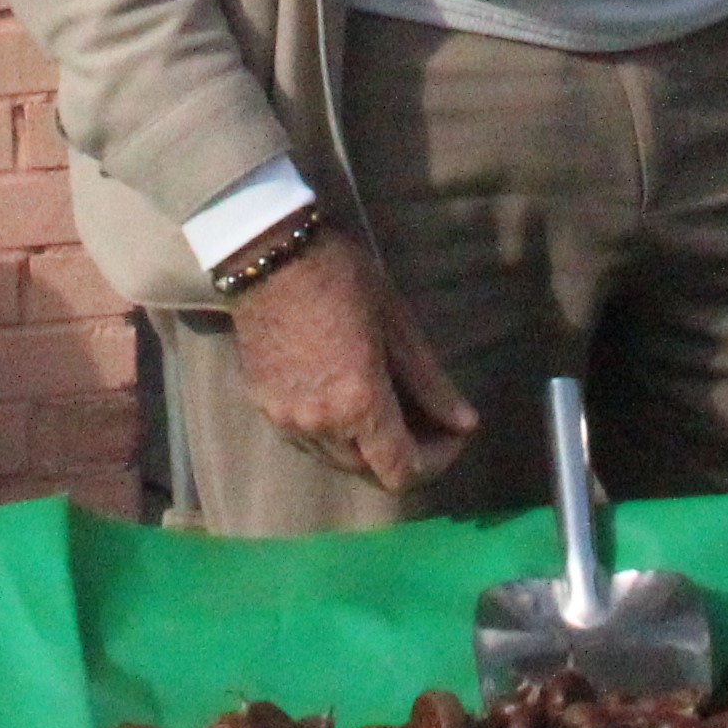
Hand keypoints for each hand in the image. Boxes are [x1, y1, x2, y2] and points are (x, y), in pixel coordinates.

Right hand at [230, 234, 475, 490]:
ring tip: (389, 407)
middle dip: (404, 453)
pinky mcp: (263, 408)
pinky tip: (347, 399)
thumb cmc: (341, 278)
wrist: (267, 255)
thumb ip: (430, 383)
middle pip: (370, 473)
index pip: (401, 473)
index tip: (452, 433)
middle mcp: (319, 426)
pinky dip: (335, 435)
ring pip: (338, 461)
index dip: (436, 461)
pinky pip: (308, 442)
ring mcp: (286, 421)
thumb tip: (464, 423)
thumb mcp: (397, 325)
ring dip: (368, 447)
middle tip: (427, 417)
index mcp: (357, 405)